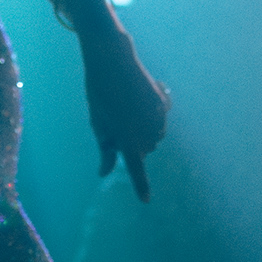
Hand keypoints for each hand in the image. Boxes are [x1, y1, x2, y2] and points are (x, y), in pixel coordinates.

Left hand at [82, 28, 169, 200]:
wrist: (112, 60)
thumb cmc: (100, 95)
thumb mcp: (98, 123)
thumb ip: (105, 149)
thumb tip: (104, 172)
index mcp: (127, 140)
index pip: (136, 170)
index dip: (141, 186)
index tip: (146, 201)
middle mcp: (146, 132)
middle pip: (143, 149)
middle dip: (132, 141)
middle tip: (116, 118)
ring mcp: (158, 119)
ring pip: (153, 136)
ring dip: (143, 128)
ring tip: (127, 106)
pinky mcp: (163, 105)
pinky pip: (159, 119)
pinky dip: (150, 114)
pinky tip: (138, 96)